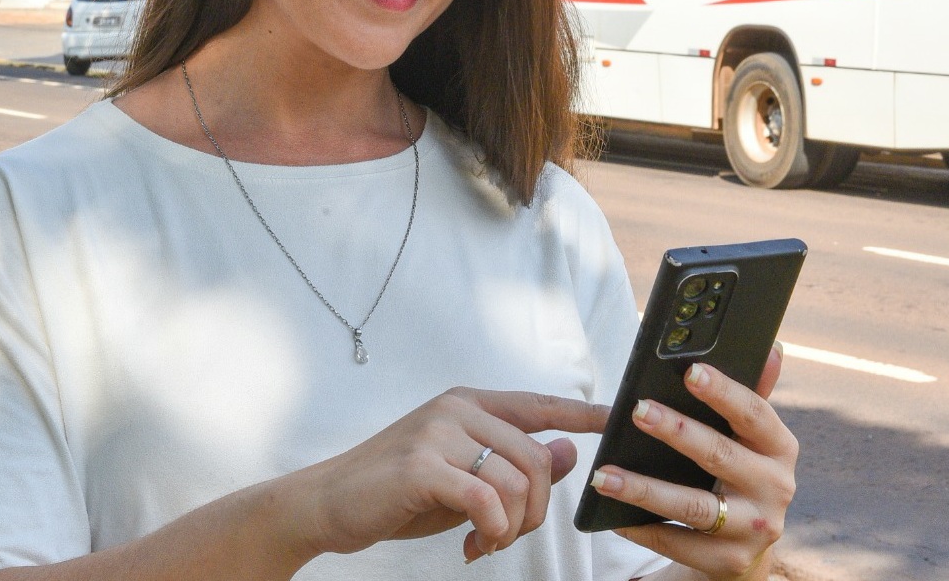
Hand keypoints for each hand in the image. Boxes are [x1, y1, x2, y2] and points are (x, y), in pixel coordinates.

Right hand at [286, 388, 606, 562]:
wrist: (329, 501)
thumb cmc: (398, 490)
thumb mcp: (464, 474)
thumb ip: (514, 462)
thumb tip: (571, 451)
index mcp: (470, 403)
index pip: (540, 403)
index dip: (584, 412)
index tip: (619, 417)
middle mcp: (458, 408)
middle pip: (539, 458)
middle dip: (536, 512)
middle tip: (505, 537)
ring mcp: (438, 431)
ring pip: (517, 482)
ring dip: (511, 528)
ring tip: (484, 542)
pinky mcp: (422, 464)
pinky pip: (486, 501)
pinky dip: (490, 532)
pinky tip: (469, 544)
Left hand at [588, 346, 796, 580]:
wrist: (746, 541)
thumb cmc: (737, 469)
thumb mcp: (750, 437)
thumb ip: (754, 393)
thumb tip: (772, 347)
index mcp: (780, 448)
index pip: (755, 414)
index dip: (724, 392)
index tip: (690, 372)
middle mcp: (776, 489)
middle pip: (720, 456)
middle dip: (676, 432)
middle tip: (637, 411)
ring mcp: (755, 529)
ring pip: (695, 506)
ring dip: (645, 489)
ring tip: (604, 475)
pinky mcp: (729, 562)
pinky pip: (679, 543)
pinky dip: (644, 529)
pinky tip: (612, 515)